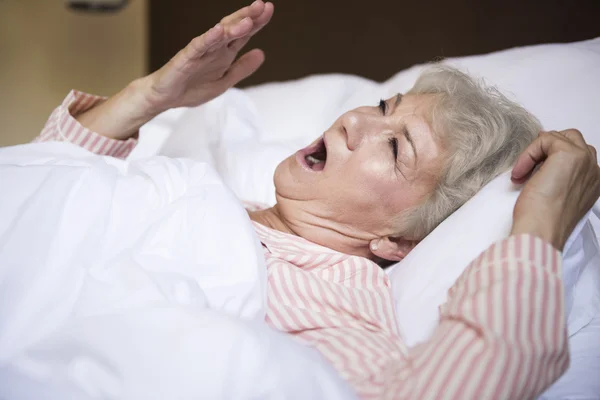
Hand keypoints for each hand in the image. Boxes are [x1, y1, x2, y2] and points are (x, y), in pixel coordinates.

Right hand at [140, 0, 273, 114]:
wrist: (165, 98)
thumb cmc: (192, 88)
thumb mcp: (224, 81)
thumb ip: (242, 68)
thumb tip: (262, 53)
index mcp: (224, 53)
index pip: (243, 34)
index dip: (257, 23)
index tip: (269, 10)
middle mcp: (214, 48)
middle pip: (232, 28)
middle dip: (247, 17)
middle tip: (262, 6)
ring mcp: (200, 51)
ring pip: (219, 36)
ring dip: (233, 27)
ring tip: (248, 20)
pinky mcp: (186, 58)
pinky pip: (198, 46)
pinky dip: (209, 39)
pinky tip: (219, 31)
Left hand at [510, 129, 599, 249]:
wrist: (541, 230)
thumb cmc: (543, 221)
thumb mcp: (555, 196)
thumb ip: (558, 178)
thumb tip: (542, 162)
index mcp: (594, 182)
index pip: (577, 155)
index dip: (550, 159)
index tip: (532, 174)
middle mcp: (594, 169)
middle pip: (572, 139)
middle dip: (547, 149)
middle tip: (528, 167)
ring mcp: (584, 160)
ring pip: (559, 136)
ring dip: (536, 151)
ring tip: (522, 173)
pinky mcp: (568, 154)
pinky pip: (544, 140)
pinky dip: (527, 154)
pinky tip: (520, 174)